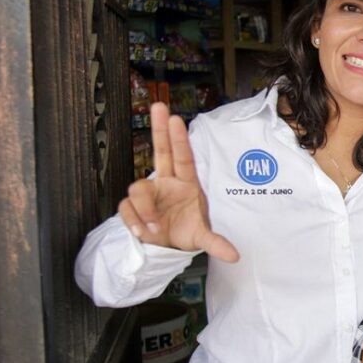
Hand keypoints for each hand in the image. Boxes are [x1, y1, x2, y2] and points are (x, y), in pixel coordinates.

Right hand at [118, 103, 238, 262]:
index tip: (176, 119)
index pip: (182, 157)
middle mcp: (165, 182)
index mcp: (185, 183)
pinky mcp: (133, 206)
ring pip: (138, 189)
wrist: (166, 244)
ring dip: (145, 210)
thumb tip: (235, 255)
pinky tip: (144, 232)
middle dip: (159, 129)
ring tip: (154, 227)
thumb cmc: (186, 230)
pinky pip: (127, 208)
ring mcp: (148, 193)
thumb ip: (215, 244)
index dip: (178, 139)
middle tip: (159, 106)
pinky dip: (134, 221)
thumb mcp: (201, 237)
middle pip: (160, 151)